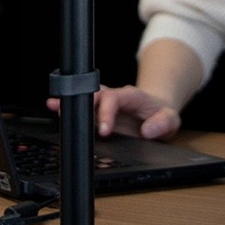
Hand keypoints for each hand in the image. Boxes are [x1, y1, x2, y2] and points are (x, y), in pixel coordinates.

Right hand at [46, 84, 181, 140]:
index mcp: (131, 96)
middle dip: (82, 102)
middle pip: (95, 94)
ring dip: (71, 101)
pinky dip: (69, 106)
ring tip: (53, 104)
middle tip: (69, 113)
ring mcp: (106, 104)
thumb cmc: (161, 114)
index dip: (106, 112)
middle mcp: (115, 97)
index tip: (103, 130)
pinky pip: (83, 107)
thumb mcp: (171, 119)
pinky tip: (54, 107)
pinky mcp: (100, 113)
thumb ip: (163, 123)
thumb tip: (148, 130)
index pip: (114, 98)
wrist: (157, 111)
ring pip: (86, 98)